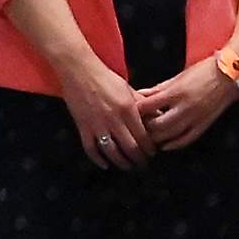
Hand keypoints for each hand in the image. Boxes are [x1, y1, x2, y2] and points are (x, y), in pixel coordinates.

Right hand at [57, 53, 152, 169]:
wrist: (80, 71)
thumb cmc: (106, 78)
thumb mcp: (129, 89)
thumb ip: (142, 104)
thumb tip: (157, 116)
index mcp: (128, 109)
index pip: (143, 136)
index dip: (149, 148)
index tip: (152, 153)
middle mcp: (114, 119)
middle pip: (130, 147)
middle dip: (139, 159)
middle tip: (143, 164)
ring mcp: (97, 125)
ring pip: (112, 152)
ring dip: (121, 162)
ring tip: (128, 166)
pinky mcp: (83, 127)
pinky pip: (91, 148)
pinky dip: (98, 159)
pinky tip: (105, 165)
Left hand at [132, 60, 235, 155]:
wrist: (230, 74)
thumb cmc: (204, 71)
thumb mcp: (178, 77)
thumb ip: (159, 88)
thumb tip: (140, 95)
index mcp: (176, 92)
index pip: (147, 106)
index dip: (136, 111)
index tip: (131, 113)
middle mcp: (184, 107)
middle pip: (156, 125)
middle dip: (145, 128)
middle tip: (138, 128)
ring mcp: (195, 117)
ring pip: (170, 135)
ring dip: (157, 138)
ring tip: (149, 137)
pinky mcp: (204, 124)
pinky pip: (186, 139)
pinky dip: (173, 145)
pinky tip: (165, 146)